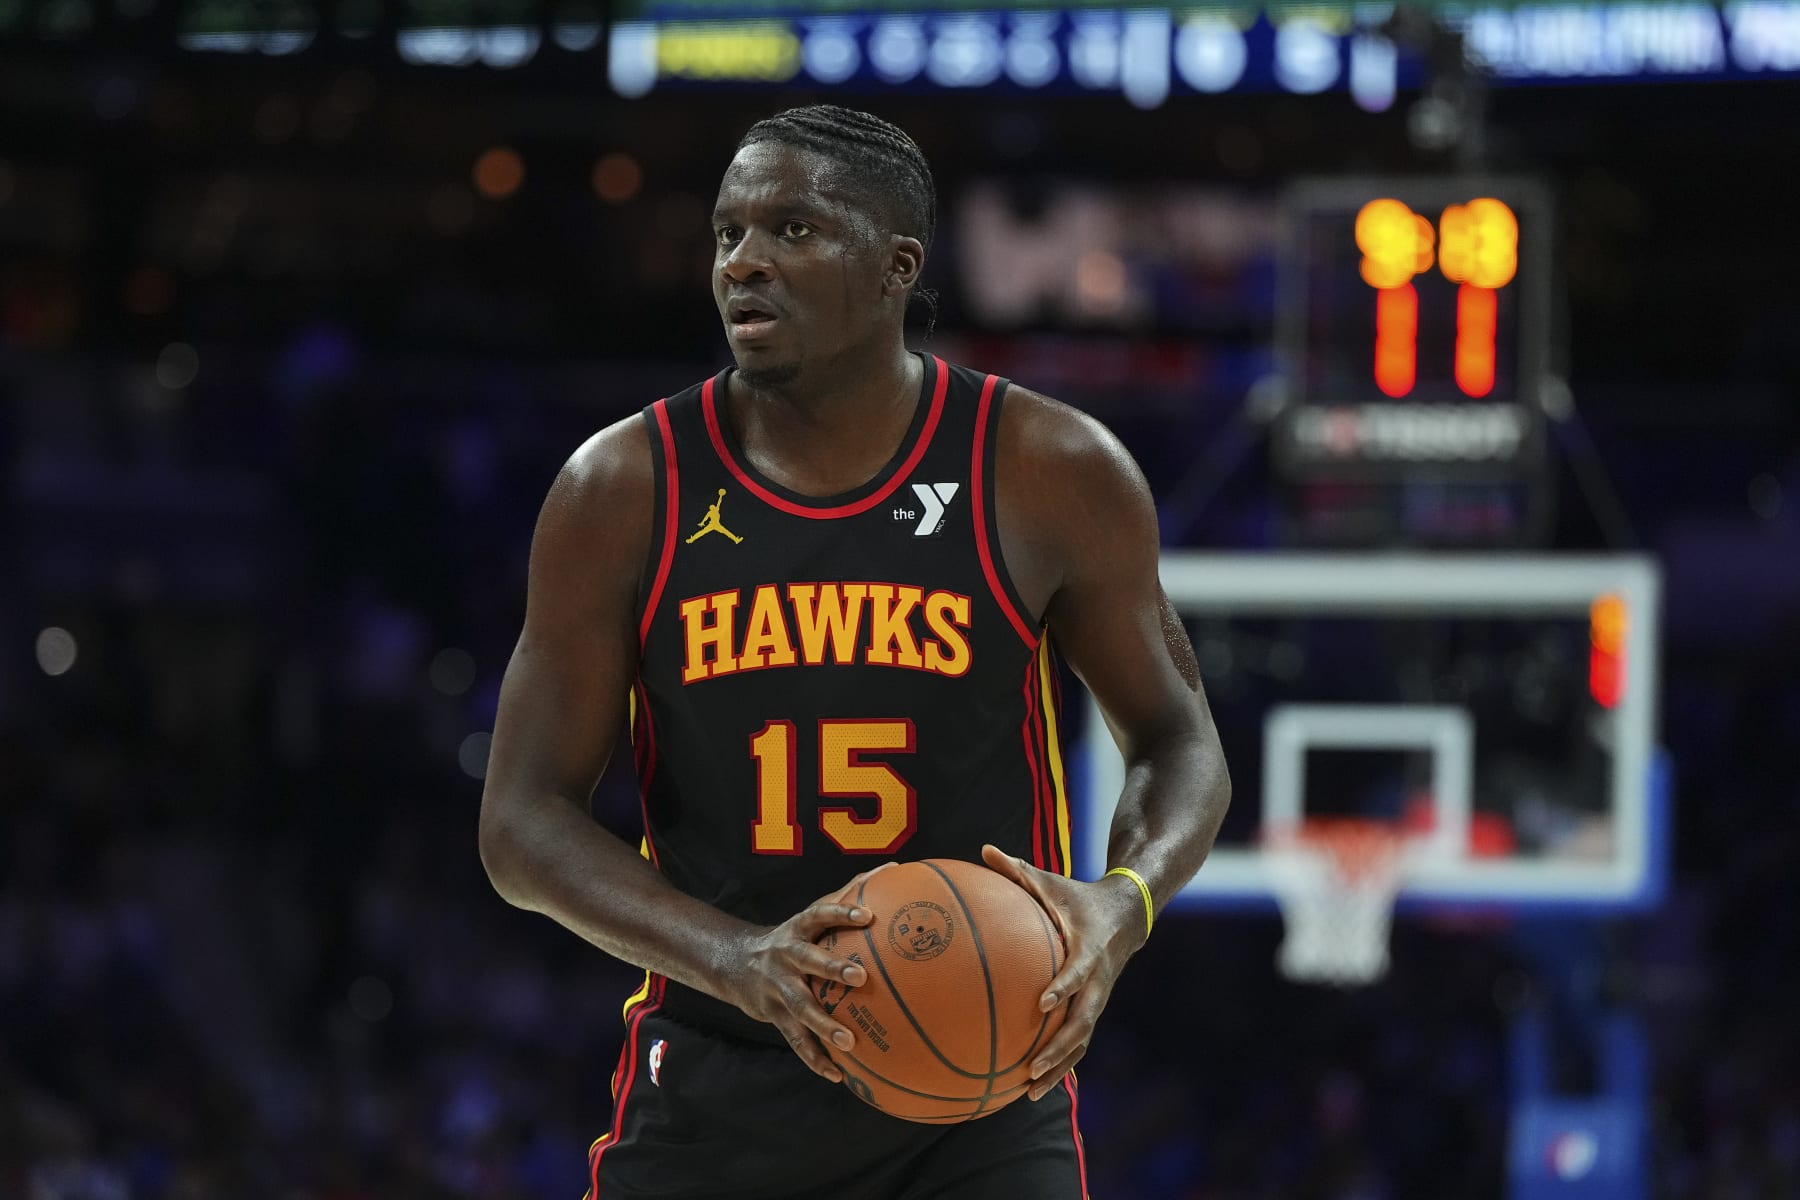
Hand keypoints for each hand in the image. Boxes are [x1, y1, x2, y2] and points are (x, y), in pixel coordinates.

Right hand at [723, 863, 894, 1083]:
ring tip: (850, 1042)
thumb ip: (850, 892)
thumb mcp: (811, 914)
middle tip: (861, 978)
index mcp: (798, 929)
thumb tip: (893, 868)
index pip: (820, 915)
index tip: (868, 916)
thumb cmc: (793, 936)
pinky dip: (815, 1059)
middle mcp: (785, 956)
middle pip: (808, 961)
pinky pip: (795, 1040)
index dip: (842, 914)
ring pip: (800, 1008)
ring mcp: (777, 988)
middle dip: (832, 969)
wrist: (735, 963)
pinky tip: (838, 1075)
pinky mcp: (774, 1016)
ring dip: (823, 1025)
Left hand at [981, 844, 1147, 1100]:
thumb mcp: (1052, 880)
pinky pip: (1079, 1041)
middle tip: (1032, 1068)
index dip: (1064, 986)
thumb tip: (983, 850)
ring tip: (1031, 1091)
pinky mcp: (1095, 1008)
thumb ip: (1018, 870)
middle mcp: (1099, 979)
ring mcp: (1099, 997)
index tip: (1041, 1002)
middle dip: (1060, 1048)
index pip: (1078, 971)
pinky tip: (1034, 1083)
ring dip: (1060, 1067)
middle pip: (1084, 1021)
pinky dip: (1062, 1064)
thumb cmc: (1079, 896)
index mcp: (1089, 947)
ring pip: (1083, 1040)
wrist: (1128, 914)